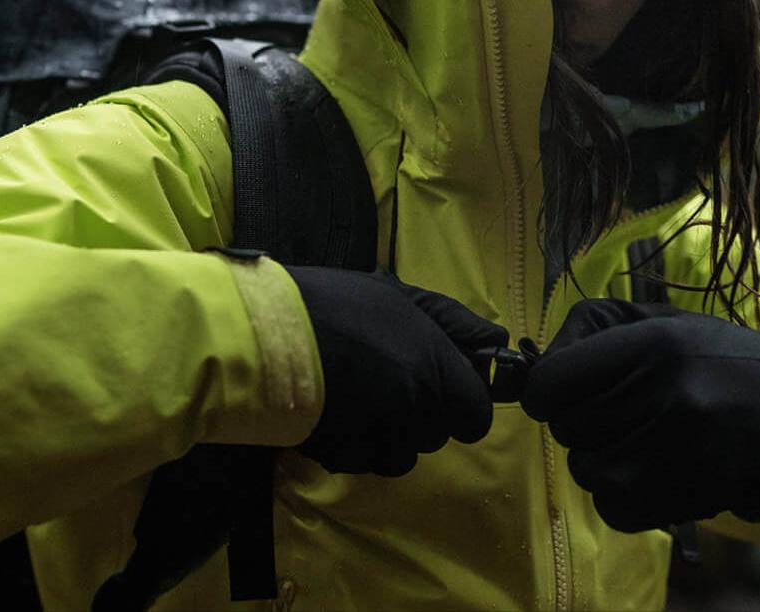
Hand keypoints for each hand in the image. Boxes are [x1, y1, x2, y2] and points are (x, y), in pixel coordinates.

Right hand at [285, 266, 507, 475]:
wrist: (262, 337)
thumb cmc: (334, 306)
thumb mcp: (397, 296)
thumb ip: (453, 322)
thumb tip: (497, 342)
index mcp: (434, 371)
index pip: (476, 416)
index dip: (462, 404)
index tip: (440, 386)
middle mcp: (414, 413)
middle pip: (437, 434)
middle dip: (421, 414)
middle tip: (387, 379)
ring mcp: (377, 441)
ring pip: (402, 454)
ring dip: (388, 433)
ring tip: (356, 396)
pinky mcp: (343, 459)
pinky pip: (365, 462)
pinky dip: (356, 445)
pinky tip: (336, 412)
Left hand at [520, 298, 759, 531]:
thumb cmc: (714, 359)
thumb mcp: (660, 320)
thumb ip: (591, 329)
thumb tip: (536, 366)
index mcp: (655, 344)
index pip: (550, 384)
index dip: (544, 389)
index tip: (560, 390)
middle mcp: (667, 395)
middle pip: (566, 428)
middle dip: (578, 421)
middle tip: (612, 413)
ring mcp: (680, 451)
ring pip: (586, 471)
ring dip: (598, 459)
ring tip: (634, 441)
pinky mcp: (689, 496)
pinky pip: (613, 509)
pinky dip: (618, 496)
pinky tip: (647, 470)